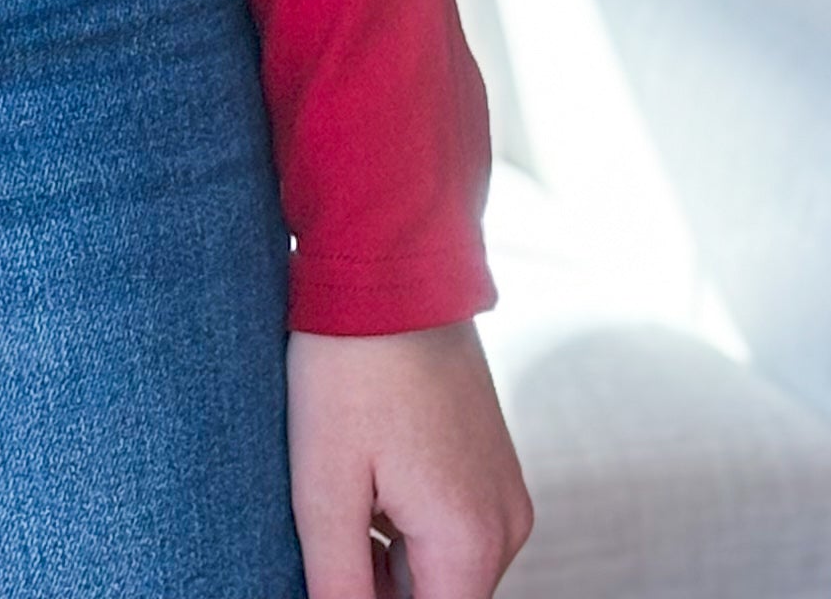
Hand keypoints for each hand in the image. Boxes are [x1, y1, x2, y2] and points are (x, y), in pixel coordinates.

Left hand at [289, 322, 531, 598]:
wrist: (392, 264)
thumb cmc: (349, 367)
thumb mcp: (324, 488)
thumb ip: (338, 586)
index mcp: (470, 542)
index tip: (339, 566)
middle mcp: (507, 526)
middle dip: (377, 586)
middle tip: (332, 522)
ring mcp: (506, 492)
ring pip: (440, 566)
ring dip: (387, 556)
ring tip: (344, 487)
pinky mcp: (494, 462)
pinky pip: (452, 525)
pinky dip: (406, 521)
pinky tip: (366, 470)